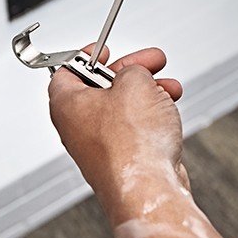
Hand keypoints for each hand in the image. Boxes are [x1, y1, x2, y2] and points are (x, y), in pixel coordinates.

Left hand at [48, 44, 186, 206]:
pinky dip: (152, 116)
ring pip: (124, 109)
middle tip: (152, 61)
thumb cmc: (131, 144)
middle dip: (132, 72)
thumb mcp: (134, 83)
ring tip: (170, 87)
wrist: (147, 187)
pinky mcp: (122, 160)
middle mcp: (78, 127)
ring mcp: (100, 147)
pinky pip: (135, 130)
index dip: (87, 56)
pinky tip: (169, 111)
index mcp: (67, 104)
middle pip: (102, 88)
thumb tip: (136, 75)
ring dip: (149, 93)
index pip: (67, 71)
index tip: (104, 49)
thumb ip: (133, 70)